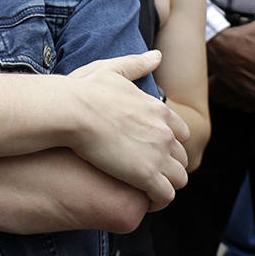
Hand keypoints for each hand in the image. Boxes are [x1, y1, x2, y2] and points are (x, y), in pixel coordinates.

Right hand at [68, 50, 189, 209]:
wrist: (72, 111)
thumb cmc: (85, 90)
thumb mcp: (112, 70)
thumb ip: (137, 64)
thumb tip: (157, 55)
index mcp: (158, 110)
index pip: (181, 133)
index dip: (169, 143)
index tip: (152, 150)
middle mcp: (164, 133)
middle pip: (182, 157)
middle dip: (169, 165)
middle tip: (147, 172)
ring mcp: (158, 155)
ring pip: (179, 179)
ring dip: (166, 184)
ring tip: (145, 188)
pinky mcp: (147, 176)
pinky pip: (166, 197)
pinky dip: (157, 200)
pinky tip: (142, 199)